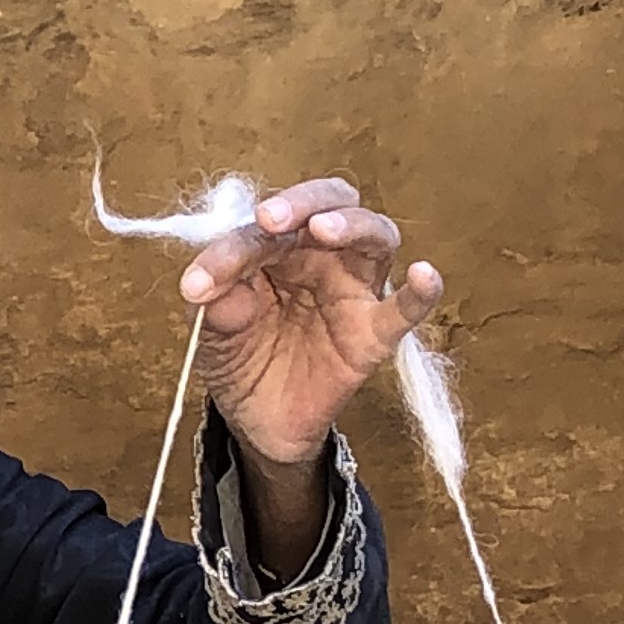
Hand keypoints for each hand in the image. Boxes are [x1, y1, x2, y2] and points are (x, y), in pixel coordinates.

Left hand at [178, 178, 440, 545]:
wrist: (256, 421)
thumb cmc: (240, 359)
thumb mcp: (214, 330)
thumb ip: (217, 302)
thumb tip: (210, 284)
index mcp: (278, 247)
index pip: (265, 227)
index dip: (232, 246)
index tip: (199, 283)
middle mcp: (322, 257)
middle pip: (332, 204)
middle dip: (303, 203)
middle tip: (268, 219)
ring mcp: (353, 291)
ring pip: (374, 236)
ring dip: (351, 224)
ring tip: (323, 229)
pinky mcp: (374, 335)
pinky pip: (406, 309)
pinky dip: (420, 291)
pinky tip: (424, 274)